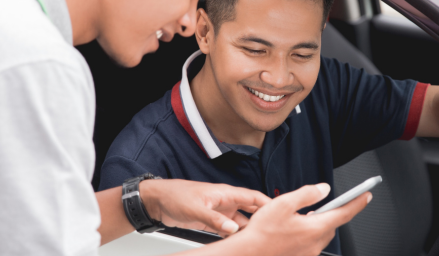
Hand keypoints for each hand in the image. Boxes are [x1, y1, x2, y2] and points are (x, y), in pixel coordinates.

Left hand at [139, 179, 270, 236]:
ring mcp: (219, 212)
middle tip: (272, 234)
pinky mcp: (211, 221)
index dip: (268, 204)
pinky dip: (234, 237)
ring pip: (240, 223)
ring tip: (256, 243)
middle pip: (250, 212)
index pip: (253, 197)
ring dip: (247, 232)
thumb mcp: (195, 209)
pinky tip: (238, 245)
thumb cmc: (174, 196)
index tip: (281, 214)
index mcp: (225, 193)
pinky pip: (228, 230)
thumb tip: (233, 228)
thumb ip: (215, 219)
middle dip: (261, 222)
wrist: (156, 201)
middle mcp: (225, 202)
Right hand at [234, 183, 370, 255]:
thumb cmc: (262, 232)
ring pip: (321, 235)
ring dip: (319, 224)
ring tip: (306, 215)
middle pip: (332, 225)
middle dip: (333, 213)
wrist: (248, 254)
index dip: (357, 203)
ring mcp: (308, 253)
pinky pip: (311, 244)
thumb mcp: (284, 203)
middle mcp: (314, 243)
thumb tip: (323, 189)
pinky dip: (309, 234)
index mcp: (314, 228)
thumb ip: (307, 194)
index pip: (344, 213)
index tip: (367, 195)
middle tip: (329, 203)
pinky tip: (295, 230)